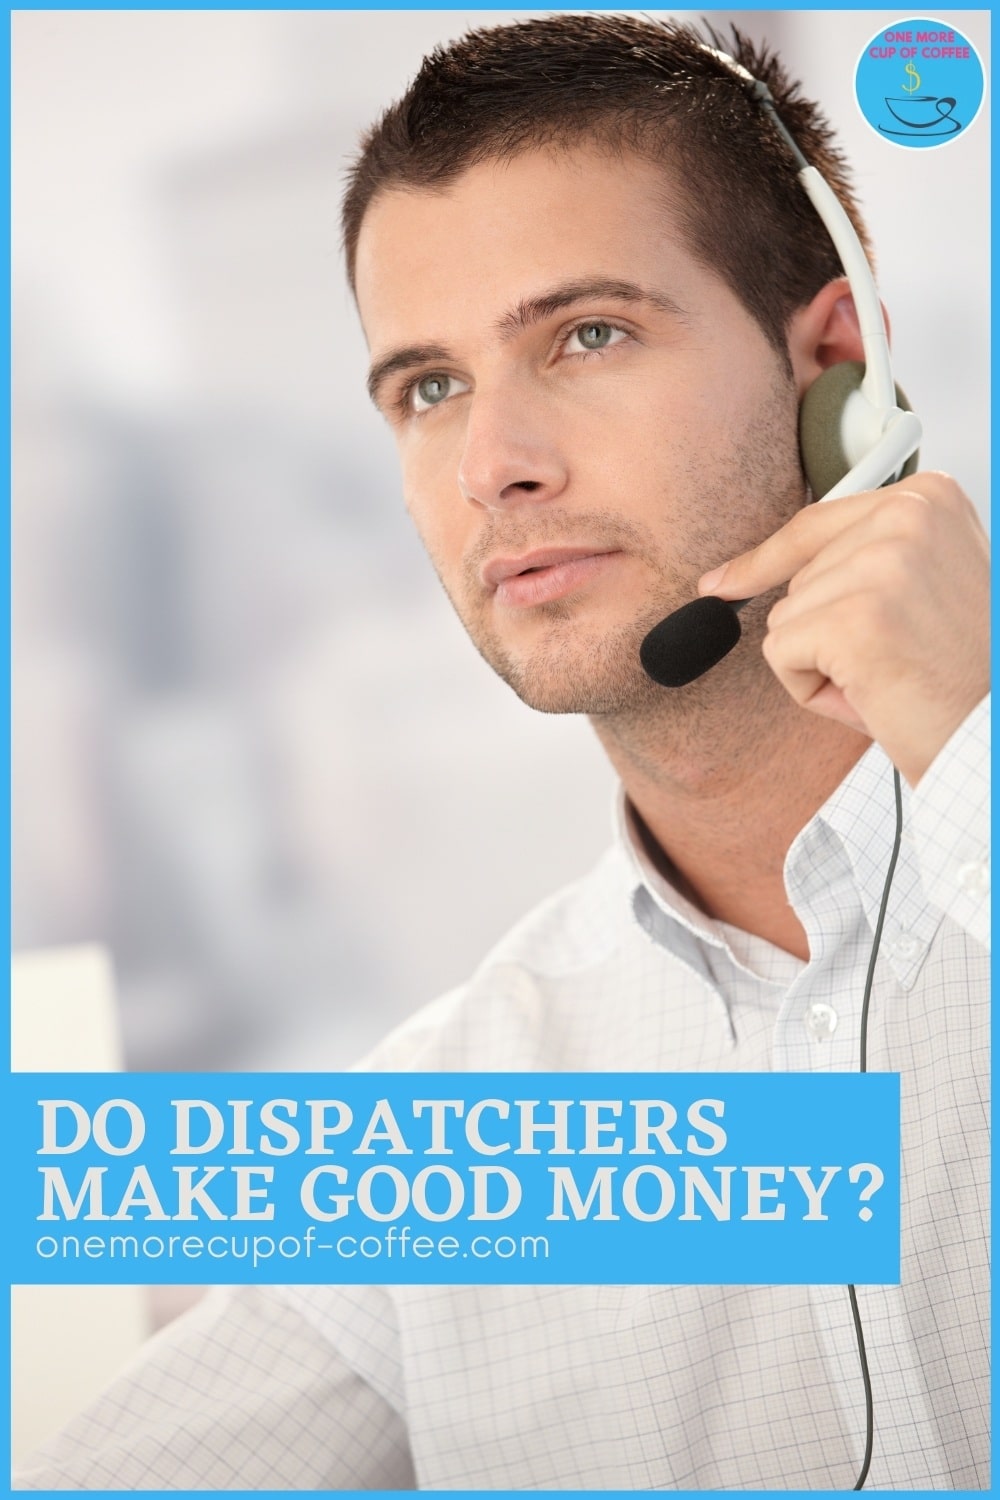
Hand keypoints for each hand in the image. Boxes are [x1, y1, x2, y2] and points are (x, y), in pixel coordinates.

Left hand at [697, 472, 989, 785]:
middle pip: (797, 576)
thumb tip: (746, 572)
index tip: (719, 581)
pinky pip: (780, 653)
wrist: (994, 737)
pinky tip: (871, 695)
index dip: (763, 561)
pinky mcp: (853, 619)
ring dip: (823, 663)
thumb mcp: (921, 587)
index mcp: (928, 499)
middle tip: (899, 658)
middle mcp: (908, 516)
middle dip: (826, 631)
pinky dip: (811, 690)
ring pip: (786, 616)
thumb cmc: (963, 676)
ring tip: (892, 676)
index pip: (814, 524)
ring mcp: (881, 565)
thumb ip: (861, 558)